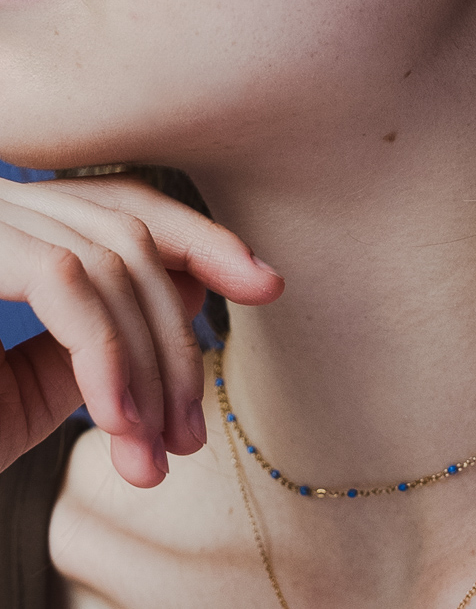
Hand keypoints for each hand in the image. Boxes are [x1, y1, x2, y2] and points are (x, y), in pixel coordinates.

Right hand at [0, 172, 281, 487]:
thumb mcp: (24, 389)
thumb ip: (98, 335)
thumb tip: (192, 292)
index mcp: (9, 225)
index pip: (125, 203)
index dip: (201, 236)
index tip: (265, 282)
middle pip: (128, 233)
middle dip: (177, 335)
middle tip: (194, 431)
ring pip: (107, 261)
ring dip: (147, 367)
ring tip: (158, 457)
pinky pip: (63, 283)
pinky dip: (106, 356)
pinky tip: (117, 427)